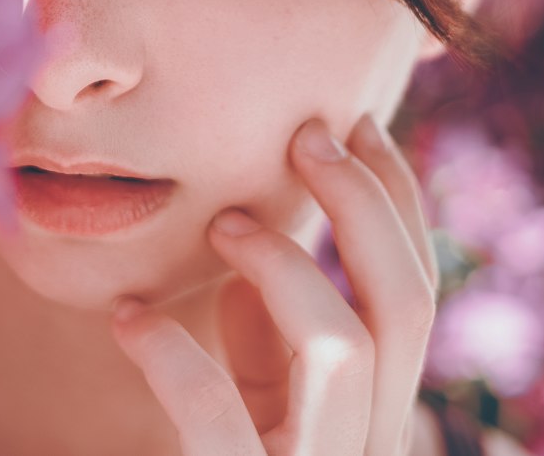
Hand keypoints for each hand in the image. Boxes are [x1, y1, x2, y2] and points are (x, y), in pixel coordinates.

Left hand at [110, 113, 438, 455]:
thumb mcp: (260, 382)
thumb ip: (273, 315)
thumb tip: (257, 214)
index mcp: (377, 405)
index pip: (416, 289)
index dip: (398, 198)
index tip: (358, 120)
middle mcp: (369, 444)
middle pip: (404, 303)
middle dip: (362, 202)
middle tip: (305, 134)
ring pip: (344, 345)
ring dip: (285, 261)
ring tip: (221, 224)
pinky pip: (217, 419)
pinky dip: (172, 354)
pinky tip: (126, 319)